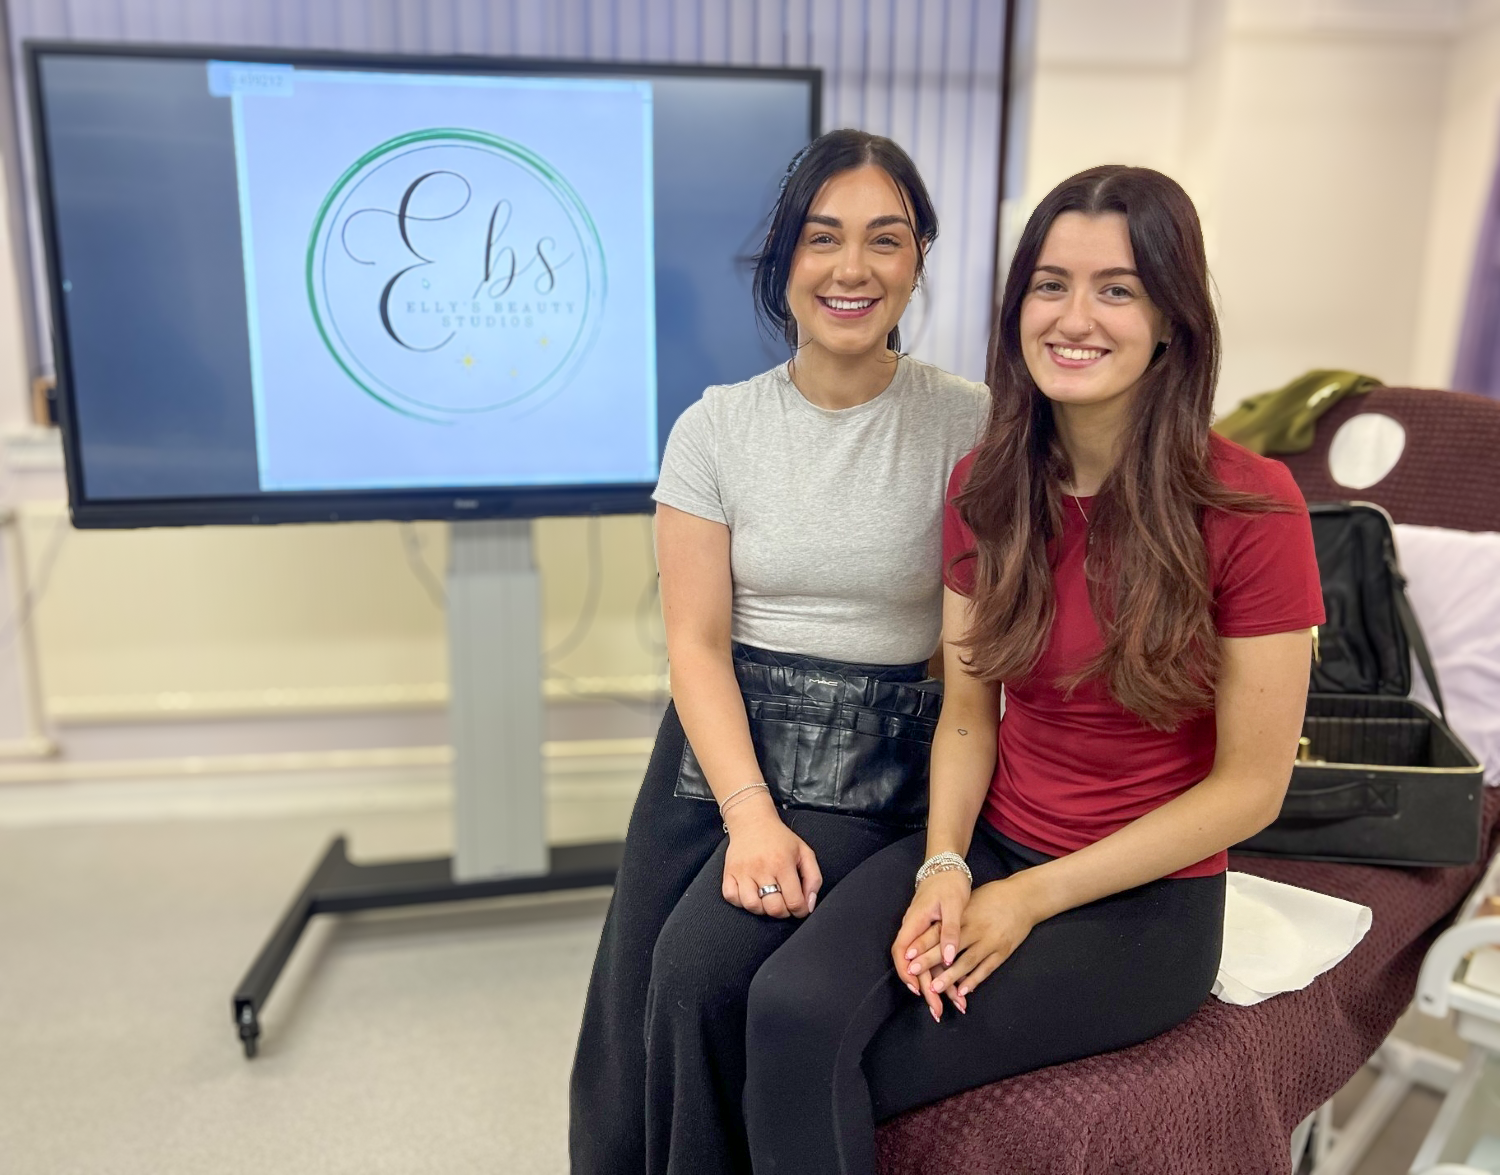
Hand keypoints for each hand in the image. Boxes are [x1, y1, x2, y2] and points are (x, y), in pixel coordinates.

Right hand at [721, 795, 821, 918]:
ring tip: (768, 899)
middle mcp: (762, 869)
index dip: (801, 910)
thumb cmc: (779, 838)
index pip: (794, 901)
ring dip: (763, 909)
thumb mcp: (805, 852)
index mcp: (782, 863)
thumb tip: (809, 904)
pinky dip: (742, 902)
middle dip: (783, 912)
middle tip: (785, 903)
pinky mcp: (729, 872)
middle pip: (773, 908)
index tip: (800, 908)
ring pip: (752, 906)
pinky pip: (732, 898)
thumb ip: (813, 879)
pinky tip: (751, 894)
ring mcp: (743, 871)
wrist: (752, 821)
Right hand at [891, 868, 971, 1019]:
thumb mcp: (953, 905)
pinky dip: (942, 974)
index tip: (918, 990)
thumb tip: (947, 957)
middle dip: (925, 989)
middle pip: (913, 965)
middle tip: (937, 1011)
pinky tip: (953, 988)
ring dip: (935, 986)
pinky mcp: (931, 934)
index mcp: (915, 922)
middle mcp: (914, 930)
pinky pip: (933, 958)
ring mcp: (922, 933)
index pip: (901, 951)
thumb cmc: (949, 883)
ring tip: (949, 1007)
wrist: (947, 866)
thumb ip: (949, 930)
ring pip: (924, 964)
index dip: (906, 973)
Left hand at [917, 877, 1042, 1002]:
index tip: (907, 955)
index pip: (938, 931)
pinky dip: (973, 980)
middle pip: (948, 948)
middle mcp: (975, 929)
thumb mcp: (969, 901)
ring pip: (966, 962)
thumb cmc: (993, 896)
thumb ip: (952, 917)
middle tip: (913, 973)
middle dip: (929, 962)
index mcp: (963, 916)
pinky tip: (962, 991)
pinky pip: (986, 969)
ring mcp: (989, 941)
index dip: (922, 944)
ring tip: (934, 989)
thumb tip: (931, 929)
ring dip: (949, 977)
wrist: (1024, 898)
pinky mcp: (1002, 951)